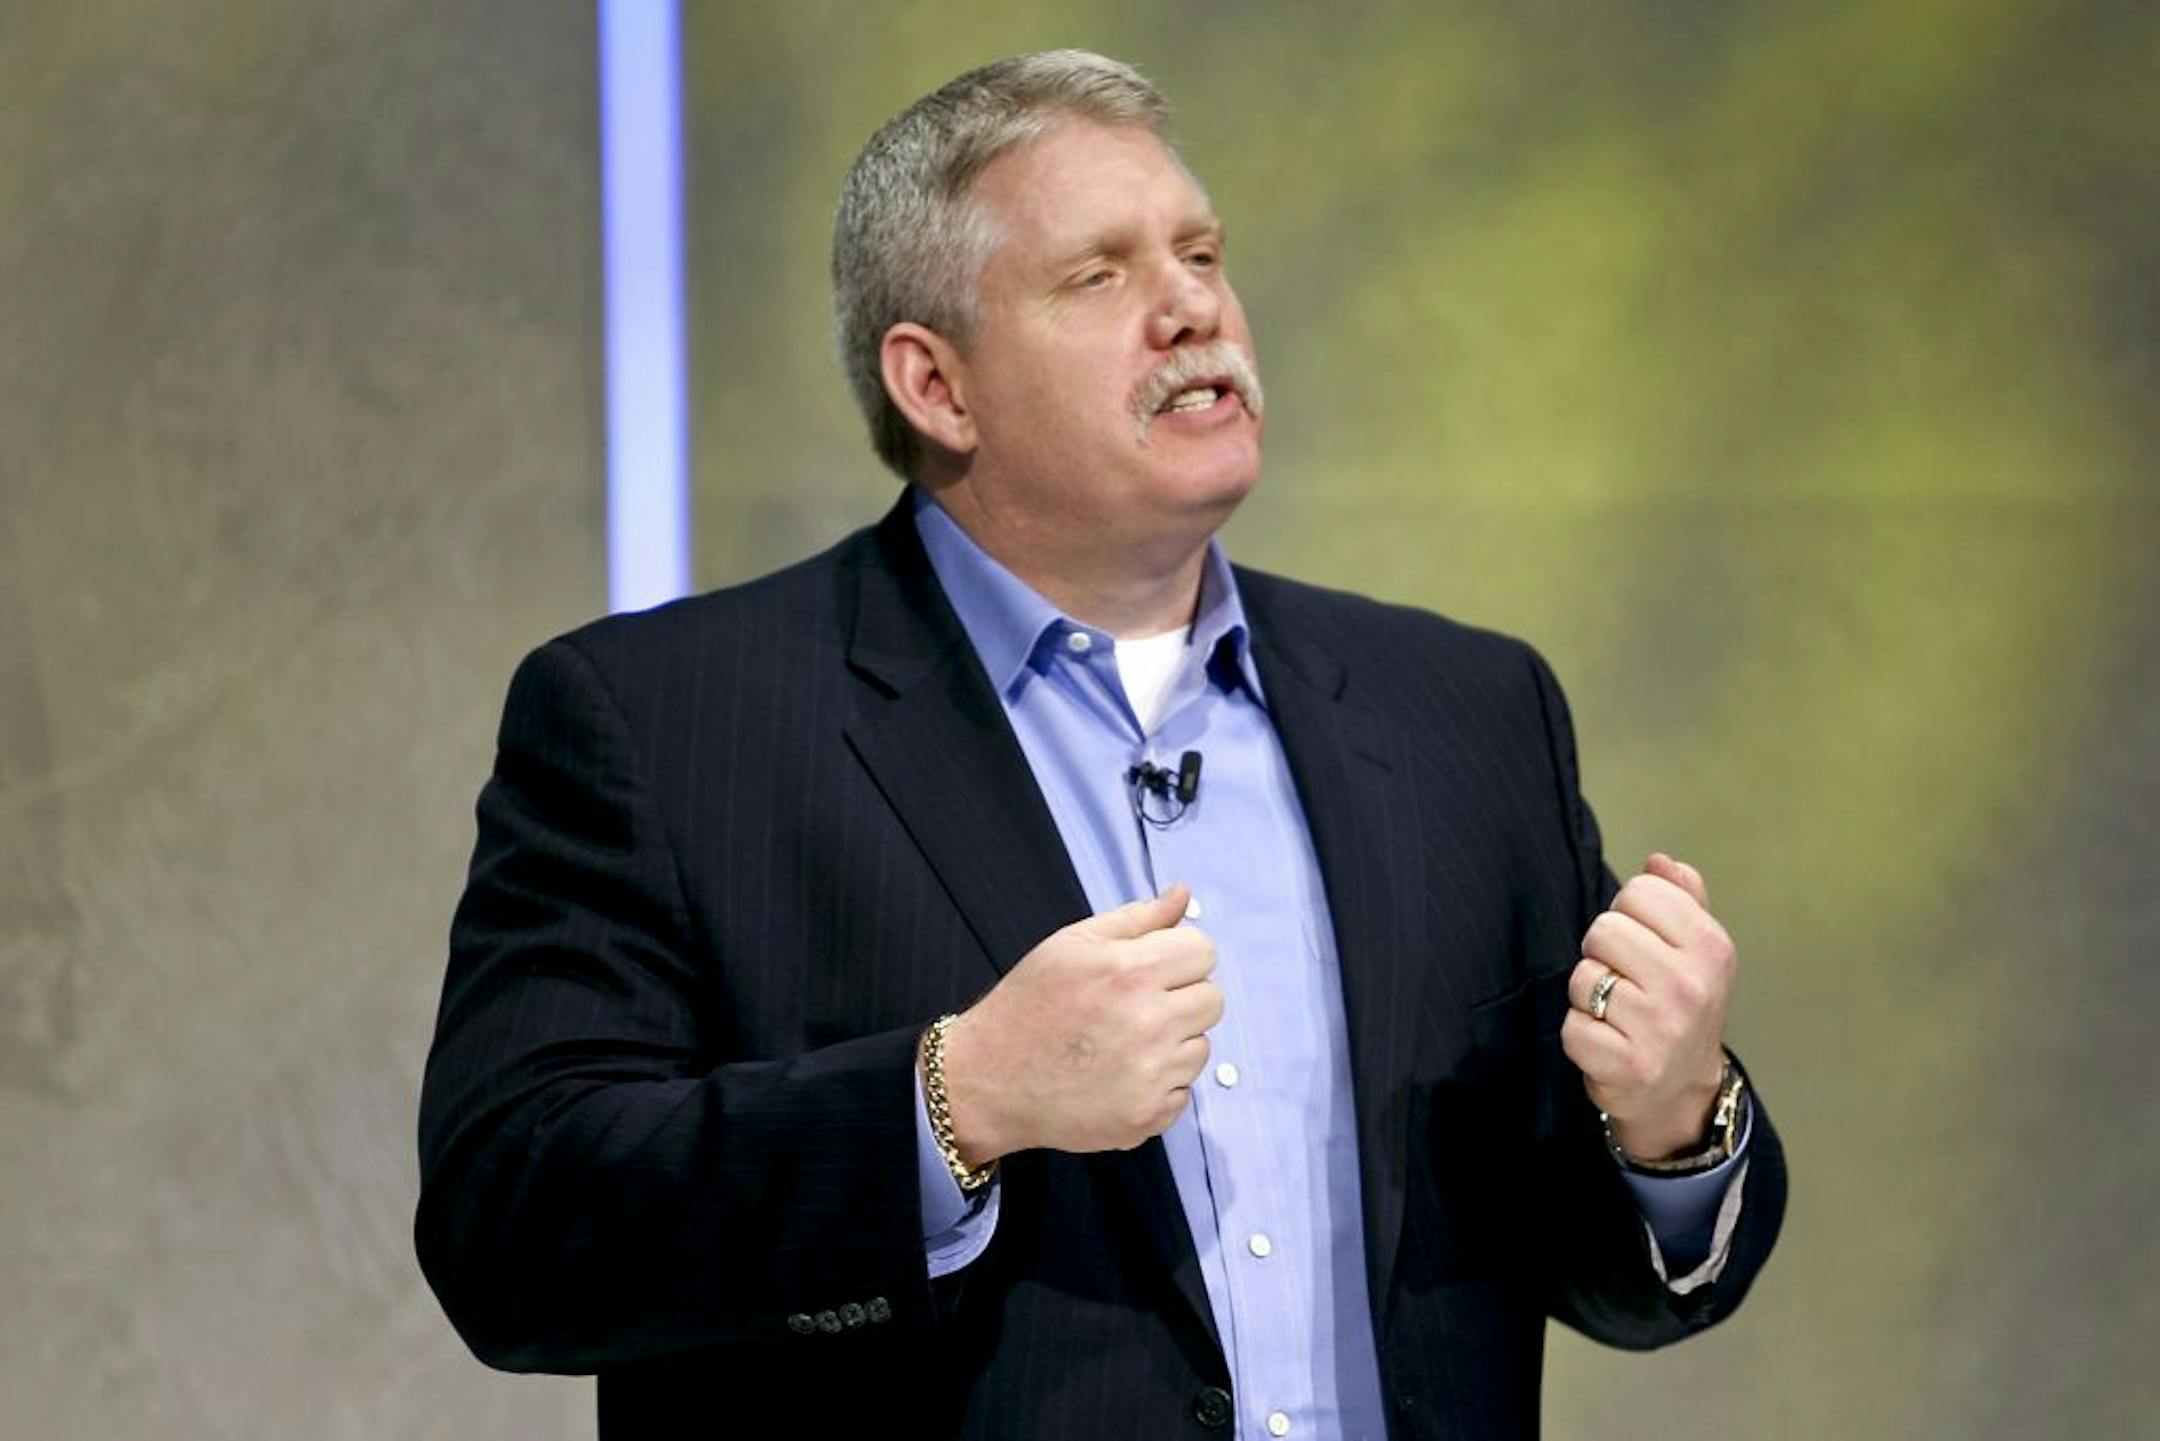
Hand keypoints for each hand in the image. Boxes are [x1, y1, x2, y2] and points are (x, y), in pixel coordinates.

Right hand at [938, 885, 1221, 1161]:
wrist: (989, 1080)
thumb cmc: (1028, 1005)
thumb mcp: (1071, 944)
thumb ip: (1135, 919)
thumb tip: (1182, 894)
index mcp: (1130, 972)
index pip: (1204, 952)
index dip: (1179, 955)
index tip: (1154, 968)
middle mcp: (1147, 1023)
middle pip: (1212, 1000)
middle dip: (1181, 998)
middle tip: (1136, 1007)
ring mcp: (1150, 1076)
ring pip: (1200, 1048)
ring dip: (1171, 1043)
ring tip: (1122, 1043)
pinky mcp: (1148, 1116)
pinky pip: (1183, 1092)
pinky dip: (1158, 1086)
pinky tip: (1118, 1076)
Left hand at [1561, 854, 1734, 1160]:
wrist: (1682, 1092)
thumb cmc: (1680, 1007)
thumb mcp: (1695, 951)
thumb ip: (1681, 899)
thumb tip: (1659, 860)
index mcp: (1712, 947)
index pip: (1639, 890)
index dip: (1628, 914)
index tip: (1642, 944)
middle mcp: (1691, 986)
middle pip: (1603, 929)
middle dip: (1603, 953)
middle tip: (1626, 982)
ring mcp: (1661, 1029)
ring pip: (1583, 977)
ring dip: (1589, 996)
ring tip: (1618, 1014)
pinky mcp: (1628, 1066)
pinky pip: (1572, 1026)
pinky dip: (1581, 1035)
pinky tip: (1608, 1043)